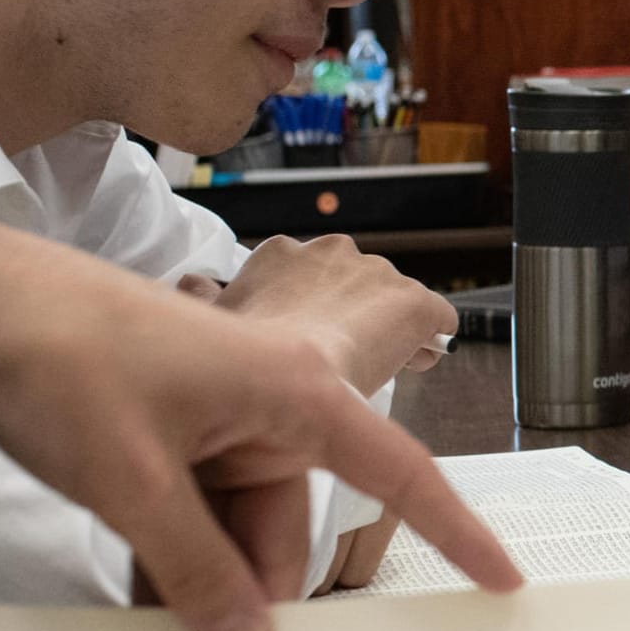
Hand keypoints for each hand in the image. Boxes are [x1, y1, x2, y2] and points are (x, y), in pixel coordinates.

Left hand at [0, 212, 521, 630]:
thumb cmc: (68, 356)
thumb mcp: (131, 476)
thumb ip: (193, 566)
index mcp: (296, 393)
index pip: (397, 470)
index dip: (455, 530)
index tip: (500, 581)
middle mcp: (273, 408)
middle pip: (292, 525)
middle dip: (262, 595)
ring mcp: (221, 426)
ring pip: (237, 530)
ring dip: (203, 584)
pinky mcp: (176, 439)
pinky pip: (195, 518)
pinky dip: (172, 560)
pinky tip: (138, 610)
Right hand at [208, 235, 456, 394]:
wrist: (287, 379)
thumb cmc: (241, 359)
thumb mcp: (210, 324)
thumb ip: (202, 298)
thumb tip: (191, 283)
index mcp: (280, 254)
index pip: (306, 274)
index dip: (313, 309)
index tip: (311, 337)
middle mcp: (332, 251)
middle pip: (352, 284)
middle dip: (350, 316)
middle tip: (339, 358)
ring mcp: (377, 272)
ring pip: (393, 300)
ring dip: (386, 329)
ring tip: (372, 365)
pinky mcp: (416, 301)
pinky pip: (438, 318)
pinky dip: (429, 340)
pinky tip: (414, 363)